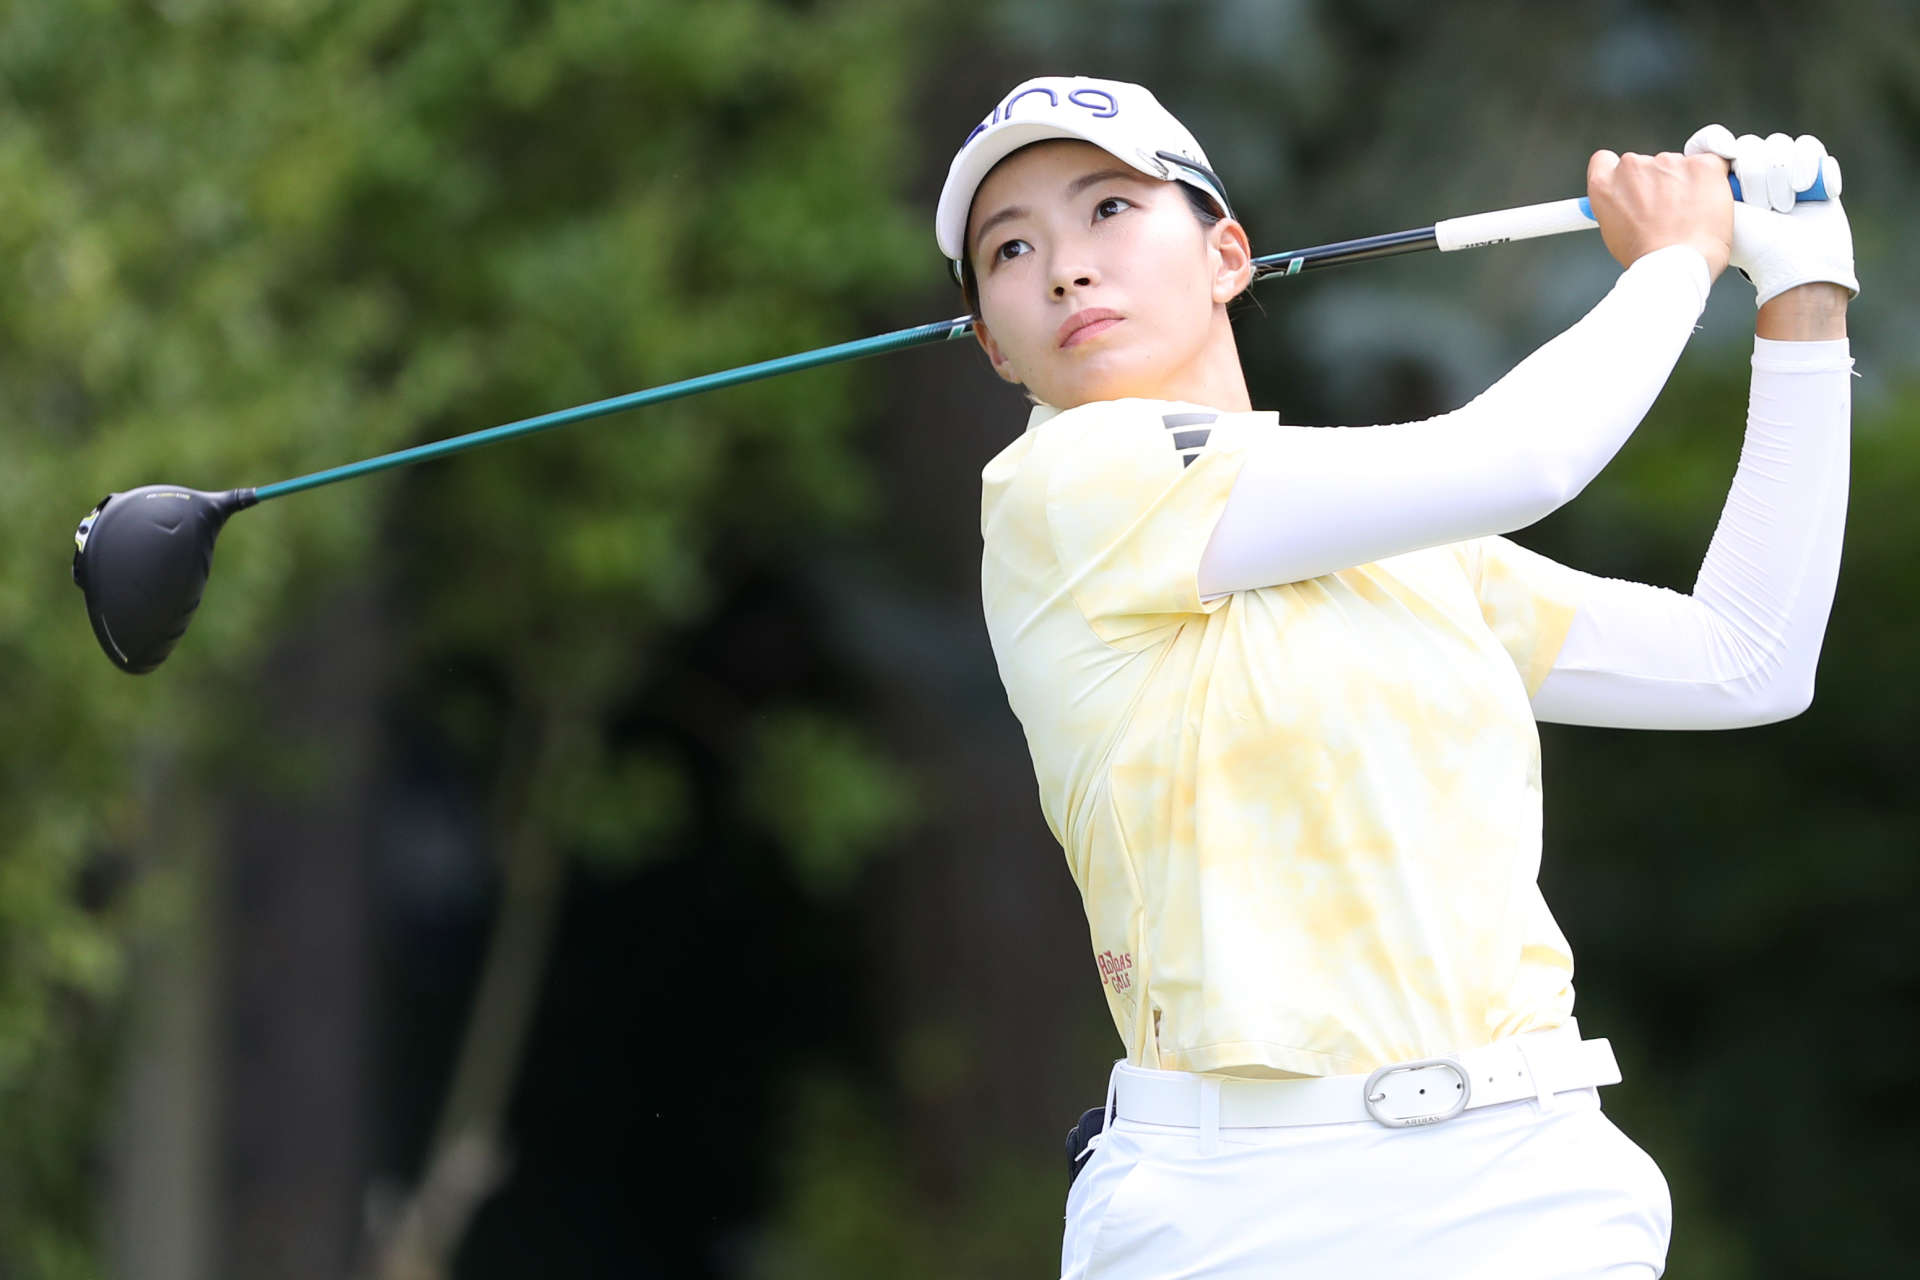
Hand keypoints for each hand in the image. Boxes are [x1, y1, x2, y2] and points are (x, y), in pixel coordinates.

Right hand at [1586, 149, 1732, 278]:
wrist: (1676, 266)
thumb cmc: (1647, 259)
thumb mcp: (1613, 234)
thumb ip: (1617, 208)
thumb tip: (1628, 204)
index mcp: (1605, 183)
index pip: (1606, 160)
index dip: (1623, 174)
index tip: (1633, 185)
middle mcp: (1633, 167)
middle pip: (1648, 163)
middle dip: (1659, 182)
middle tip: (1668, 211)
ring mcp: (1668, 162)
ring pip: (1680, 165)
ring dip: (1686, 183)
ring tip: (1690, 216)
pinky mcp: (1702, 164)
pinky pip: (1713, 164)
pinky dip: (1714, 180)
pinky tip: (1710, 203)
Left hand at [1682, 125, 1859, 306]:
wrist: (1792, 263)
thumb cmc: (1749, 245)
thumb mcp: (1713, 214)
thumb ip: (1695, 184)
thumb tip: (1688, 158)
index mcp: (1721, 180)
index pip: (1714, 142)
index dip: (1717, 142)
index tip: (1727, 155)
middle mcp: (1751, 171)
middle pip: (1750, 145)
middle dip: (1756, 175)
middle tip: (1762, 208)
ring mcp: (1783, 170)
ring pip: (1780, 145)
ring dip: (1782, 175)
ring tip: (1783, 207)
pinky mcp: (1814, 170)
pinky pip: (1809, 147)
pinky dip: (1808, 164)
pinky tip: (1806, 189)